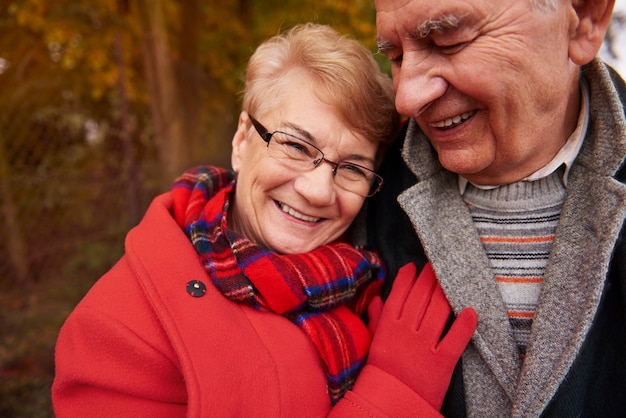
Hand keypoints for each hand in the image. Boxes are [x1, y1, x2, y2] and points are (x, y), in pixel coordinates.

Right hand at [367, 262, 476, 409]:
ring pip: (439, 310)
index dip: (409, 277)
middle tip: (436, 266)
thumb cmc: (382, 371)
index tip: (415, 267)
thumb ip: (376, 318)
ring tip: (450, 280)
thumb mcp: (375, 342)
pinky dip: (465, 324)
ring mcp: (424, 345)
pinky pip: (456, 338)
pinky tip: (471, 311)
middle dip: (429, 278)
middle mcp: (406, 331)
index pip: (400, 293)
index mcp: (388, 325)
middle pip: (421, 296)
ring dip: (445, 292)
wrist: (390, 402)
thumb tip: (376, 298)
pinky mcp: (442, 362)